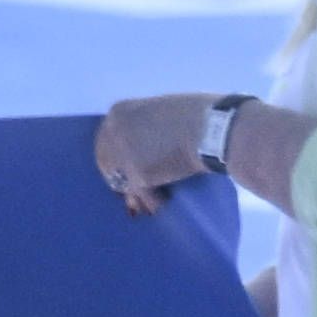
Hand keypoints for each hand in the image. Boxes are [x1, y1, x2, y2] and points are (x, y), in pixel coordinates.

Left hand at [94, 95, 211, 213]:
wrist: (212, 129)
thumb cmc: (195, 115)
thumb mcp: (158, 110)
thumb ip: (141, 125)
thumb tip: (139, 144)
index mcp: (118, 112)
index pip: (104, 140)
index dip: (114, 157)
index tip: (122, 169)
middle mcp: (113, 132)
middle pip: (106, 163)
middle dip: (119, 178)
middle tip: (131, 193)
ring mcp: (123, 155)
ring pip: (120, 182)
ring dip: (133, 194)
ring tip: (144, 205)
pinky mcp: (136, 176)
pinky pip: (140, 194)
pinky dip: (151, 201)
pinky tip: (160, 205)